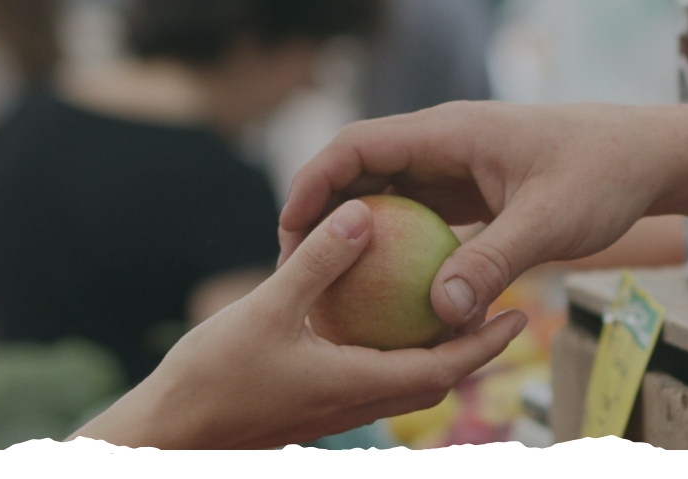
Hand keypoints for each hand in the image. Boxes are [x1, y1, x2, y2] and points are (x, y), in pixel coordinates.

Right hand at [71, 199, 527, 449]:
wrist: (167, 434)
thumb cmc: (213, 377)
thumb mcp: (266, 310)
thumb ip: (318, 264)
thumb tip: (362, 215)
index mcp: (358, 385)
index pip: (443, 369)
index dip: (485, 343)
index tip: (520, 314)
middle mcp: (355, 403)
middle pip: (433, 377)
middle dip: (472, 347)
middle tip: (503, 307)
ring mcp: (333, 408)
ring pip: (402, 380)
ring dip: (434, 350)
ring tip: (452, 307)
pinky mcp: (311, 405)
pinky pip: (369, 375)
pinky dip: (391, 350)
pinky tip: (379, 315)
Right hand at [277, 101, 687, 327]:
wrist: (649, 159)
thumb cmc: (604, 176)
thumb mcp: (550, 222)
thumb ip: (493, 262)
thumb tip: (441, 312)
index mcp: (450, 132)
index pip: (358, 146)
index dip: (314, 184)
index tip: (290, 233)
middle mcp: (444, 144)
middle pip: (361, 171)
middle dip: (323, 215)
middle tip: (297, 272)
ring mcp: (457, 168)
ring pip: (388, 196)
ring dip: (358, 236)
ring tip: (330, 289)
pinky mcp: (473, 193)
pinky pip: (420, 219)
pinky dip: (398, 250)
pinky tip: (388, 296)